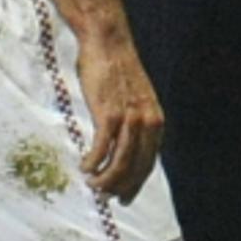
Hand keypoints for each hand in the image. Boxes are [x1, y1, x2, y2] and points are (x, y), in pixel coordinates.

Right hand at [75, 42, 164, 204]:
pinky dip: (93, 162)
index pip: (148, 163)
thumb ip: (133, 121)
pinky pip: (102, 148)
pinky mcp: (109, 113)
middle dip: (121, 188)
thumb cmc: (115, 70)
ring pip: (120, 162)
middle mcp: (147, 122)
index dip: (136, 183)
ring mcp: (129, 119)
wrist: (108, 42)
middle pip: (136, 168)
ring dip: (105, 180)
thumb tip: (121, 144)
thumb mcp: (133, 99)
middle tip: (106, 197)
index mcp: (155, 120)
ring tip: (92, 185)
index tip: (124, 196)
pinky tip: (85, 167)